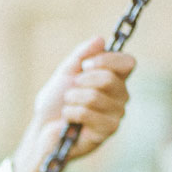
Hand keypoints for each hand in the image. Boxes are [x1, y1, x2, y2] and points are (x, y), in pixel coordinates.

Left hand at [11, 37, 133, 171]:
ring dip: (72, 99)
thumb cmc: (56, 102)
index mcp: (115, 79)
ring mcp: (116, 114)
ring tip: (68, 105)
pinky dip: (71, 113)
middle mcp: (121, 96)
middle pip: (109, 78)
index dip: (107, 60)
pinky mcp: (107, 131)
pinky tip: (69, 120)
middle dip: (81, 82)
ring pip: (95, 96)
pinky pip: (87, 113)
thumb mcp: (66, 72)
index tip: (85, 64)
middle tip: (71, 90)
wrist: (43, 129)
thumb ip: (82, 55)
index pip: (128, 62)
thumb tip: (100, 39)